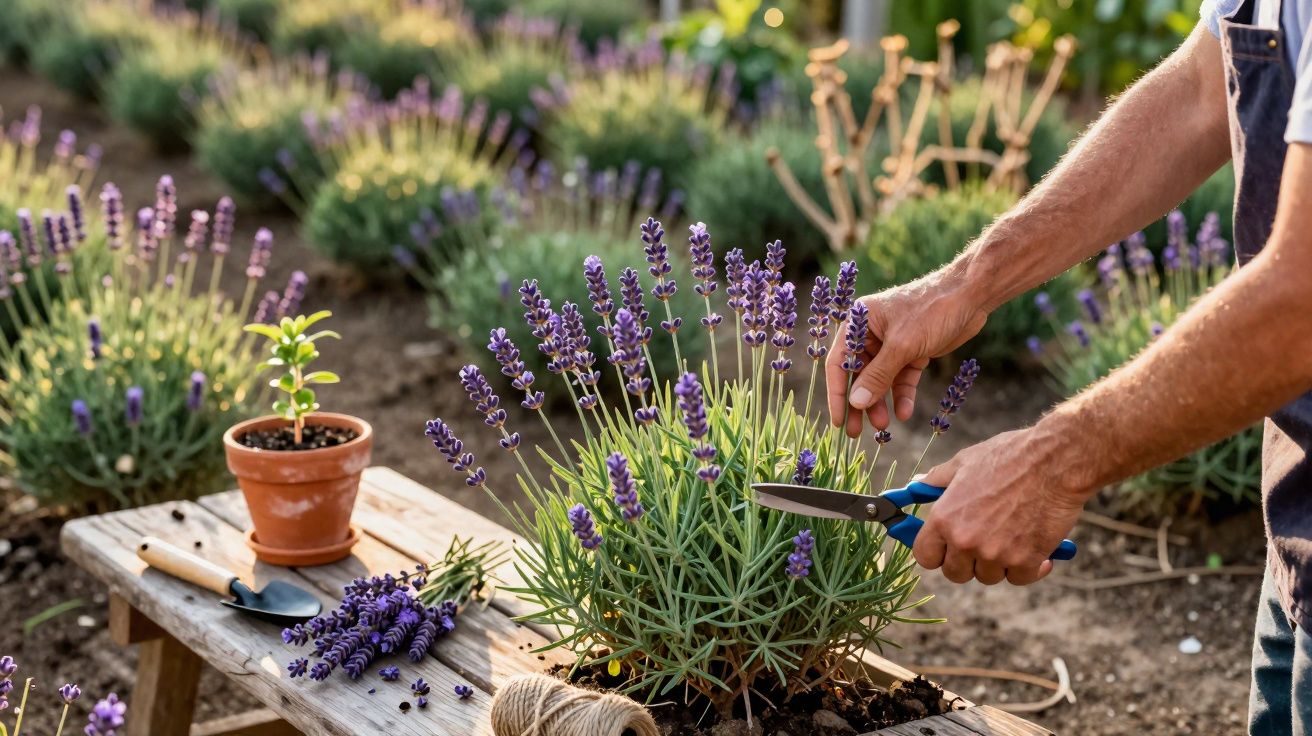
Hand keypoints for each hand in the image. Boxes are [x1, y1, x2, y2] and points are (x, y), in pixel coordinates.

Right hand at [826, 269, 986, 436]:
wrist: (971, 295)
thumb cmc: (931, 310)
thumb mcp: (902, 346)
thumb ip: (877, 376)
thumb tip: (856, 404)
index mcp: (858, 323)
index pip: (839, 362)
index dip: (838, 394)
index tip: (839, 421)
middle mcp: (870, 333)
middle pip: (859, 374)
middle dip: (860, 403)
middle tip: (856, 432)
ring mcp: (892, 344)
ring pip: (880, 380)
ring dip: (881, 403)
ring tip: (883, 427)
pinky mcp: (912, 352)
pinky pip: (902, 378)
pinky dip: (902, 395)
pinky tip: (905, 413)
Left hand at [912, 426, 1091, 584]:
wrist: (1056, 460)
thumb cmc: (1010, 456)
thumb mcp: (964, 462)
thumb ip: (936, 479)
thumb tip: (916, 485)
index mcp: (944, 518)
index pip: (925, 557)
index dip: (935, 554)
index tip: (946, 549)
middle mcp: (966, 540)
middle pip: (955, 573)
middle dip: (967, 562)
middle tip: (983, 541)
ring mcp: (996, 553)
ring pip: (989, 576)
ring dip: (999, 563)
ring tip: (1012, 535)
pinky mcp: (1026, 561)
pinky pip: (1020, 578)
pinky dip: (1028, 567)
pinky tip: (1035, 547)